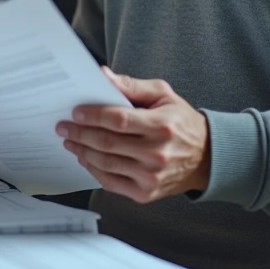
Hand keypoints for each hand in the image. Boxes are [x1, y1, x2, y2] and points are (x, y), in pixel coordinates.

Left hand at [56, 67, 209, 202]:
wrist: (206, 157)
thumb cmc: (181, 122)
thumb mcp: (163, 95)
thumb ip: (132, 86)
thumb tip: (104, 76)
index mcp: (161, 126)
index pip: (119, 120)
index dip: (93, 115)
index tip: (76, 112)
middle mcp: (156, 153)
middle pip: (108, 143)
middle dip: (80, 133)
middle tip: (63, 127)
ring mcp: (150, 176)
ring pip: (106, 163)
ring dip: (82, 151)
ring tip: (70, 142)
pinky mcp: (146, 192)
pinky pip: (112, 183)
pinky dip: (94, 170)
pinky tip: (86, 158)